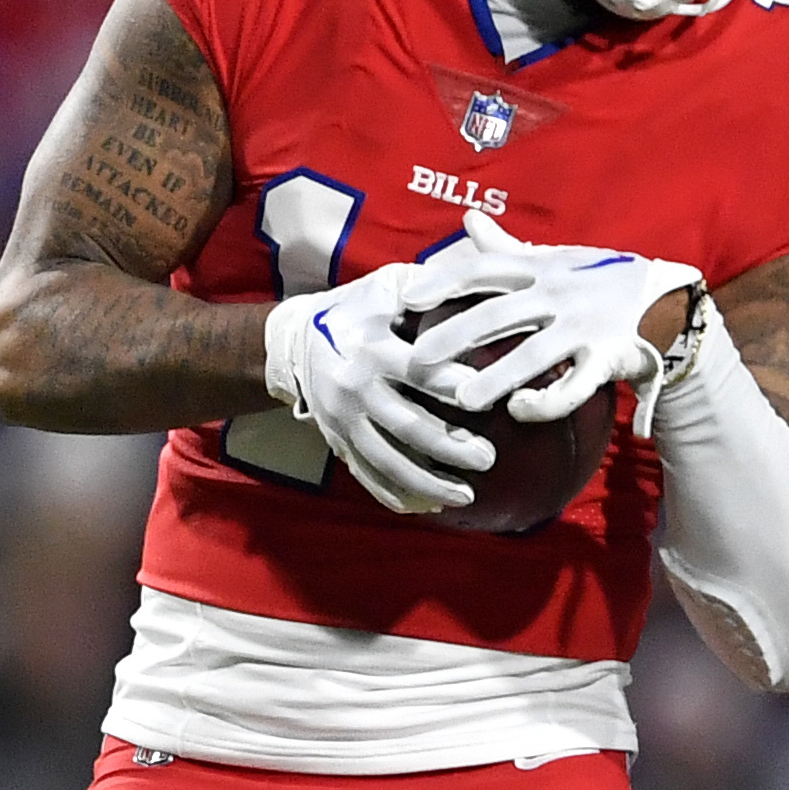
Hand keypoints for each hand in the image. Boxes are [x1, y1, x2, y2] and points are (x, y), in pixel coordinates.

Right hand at [261, 251, 502, 512]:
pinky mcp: (337, 441)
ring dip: (428, 482)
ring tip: (467, 495)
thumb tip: (486, 282)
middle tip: (488, 458)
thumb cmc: (357, 309)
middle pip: (408, 425)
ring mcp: (342, 420)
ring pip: (388, 460)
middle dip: (451, 447)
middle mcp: (354, 387)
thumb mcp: (388, 287)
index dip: (457, 388)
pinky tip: (429, 507)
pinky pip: (367, 475)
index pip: (421, 372)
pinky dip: (397, 495)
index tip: (494, 400)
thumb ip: (432, 287)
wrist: (294, 342)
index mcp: (371, 347)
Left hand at [404, 210, 702, 423]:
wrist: (669, 302)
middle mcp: (558, 294)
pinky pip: (573, 388)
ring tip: (462, 401)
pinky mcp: (606, 360)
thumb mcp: (555, 258)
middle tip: (418, 360)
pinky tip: (519, 410)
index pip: (484, 270)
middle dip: (455, 336)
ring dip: (496, 378)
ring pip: (533, 355)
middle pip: (498, 314)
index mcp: (542, 268)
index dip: (444, 282)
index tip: (409, 298)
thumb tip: (469, 219)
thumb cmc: (602, 280)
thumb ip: (508, 246)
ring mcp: (583, 329)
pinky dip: (546, 402)